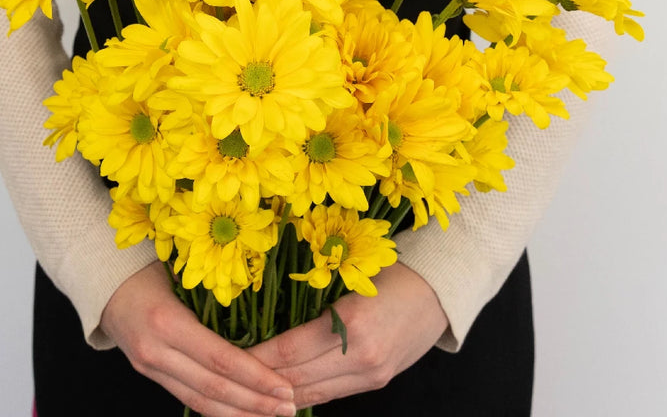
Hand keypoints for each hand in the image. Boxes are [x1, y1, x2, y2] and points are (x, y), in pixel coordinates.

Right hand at [101, 262, 297, 416]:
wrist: (104, 282)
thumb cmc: (150, 267)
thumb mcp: (182, 272)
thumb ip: (214, 294)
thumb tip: (264, 307)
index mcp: (167, 321)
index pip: (219, 359)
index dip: (254, 377)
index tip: (284, 386)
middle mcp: (156, 351)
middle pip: (212, 388)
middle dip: (255, 403)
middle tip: (289, 407)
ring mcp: (150, 368)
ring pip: (200, 401)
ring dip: (240, 414)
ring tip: (273, 416)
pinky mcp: (151, 375)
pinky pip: (188, 397)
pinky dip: (218, 409)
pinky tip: (243, 412)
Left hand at [246, 263, 447, 408]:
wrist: (440, 289)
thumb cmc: (393, 270)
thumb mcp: (352, 276)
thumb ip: (317, 301)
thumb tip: (273, 316)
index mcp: (352, 323)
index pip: (290, 350)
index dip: (256, 356)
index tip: (227, 355)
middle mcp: (360, 356)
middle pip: (295, 378)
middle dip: (258, 381)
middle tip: (226, 378)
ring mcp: (370, 373)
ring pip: (311, 394)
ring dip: (276, 396)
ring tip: (245, 392)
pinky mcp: (377, 381)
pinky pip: (330, 394)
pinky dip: (302, 396)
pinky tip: (280, 395)